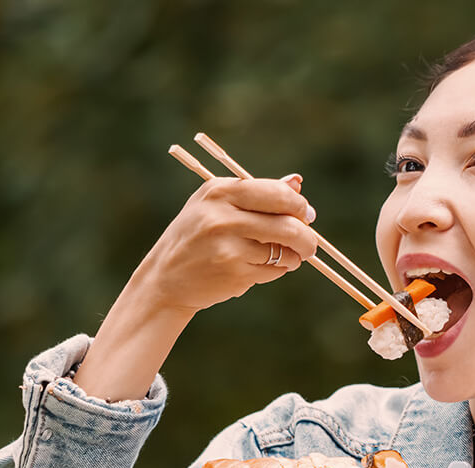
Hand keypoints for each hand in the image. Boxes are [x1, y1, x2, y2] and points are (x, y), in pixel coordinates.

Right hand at [72, 175, 317, 401]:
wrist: (165, 278)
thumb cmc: (197, 237)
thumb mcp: (217, 206)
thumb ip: (257, 194)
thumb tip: (297, 183)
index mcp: (220, 191)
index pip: (277, 194)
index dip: (299, 206)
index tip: (306, 215)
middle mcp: (222, 216)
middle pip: (288, 224)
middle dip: (307, 238)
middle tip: (310, 245)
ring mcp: (228, 246)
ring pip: (284, 251)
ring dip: (294, 257)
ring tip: (288, 258)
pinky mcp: (233, 272)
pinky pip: (273, 270)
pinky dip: (277, 271)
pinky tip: (262, 269)